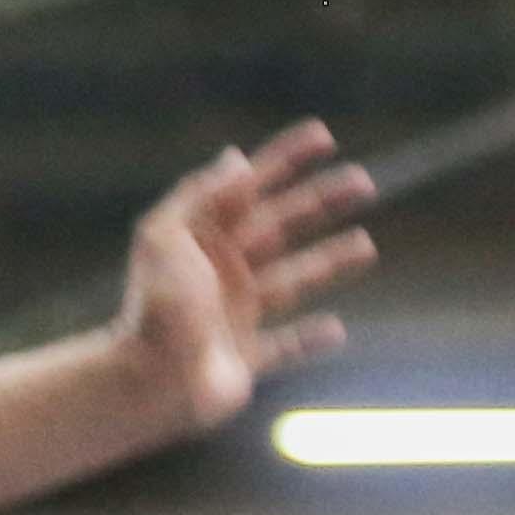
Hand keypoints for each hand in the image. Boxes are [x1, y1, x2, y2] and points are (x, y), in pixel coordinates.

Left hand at [114, 119, 376, 428]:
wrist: (149, 380)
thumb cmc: (156, 306)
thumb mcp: (166, 237)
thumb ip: (200, 196)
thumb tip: (235, 157)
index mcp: (203, 240)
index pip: (251, 188)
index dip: (286, 159)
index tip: (323, 134)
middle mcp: (222, 273)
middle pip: (281, 228)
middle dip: (321, 203)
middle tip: (364, 182)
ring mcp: (235, 316)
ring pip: (292, 281)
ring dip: (328, 262)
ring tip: (366, 244)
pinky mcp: (245, 359)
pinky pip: (285, 347)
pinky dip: (310, 340)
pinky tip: (338, 329)